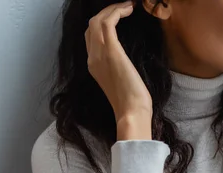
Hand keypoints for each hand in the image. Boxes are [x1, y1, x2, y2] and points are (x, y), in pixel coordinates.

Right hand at [85, 1, 152, 139]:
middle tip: (124, 8)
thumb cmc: (132, 103)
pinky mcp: (111, 51)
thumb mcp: (121, 82)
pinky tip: (129, 9)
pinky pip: (108, 22)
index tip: (119, 17)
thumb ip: (118, 68)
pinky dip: (118, 11)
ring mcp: (99, 54)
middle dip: (106, 13)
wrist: (131, 112)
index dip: (103, 23)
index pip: (91, 37)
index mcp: (93, 66)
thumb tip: (126, 62)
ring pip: (97, 20)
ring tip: (128, 6)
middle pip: (91, 26)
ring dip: (113, 9)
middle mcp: (92, 58)